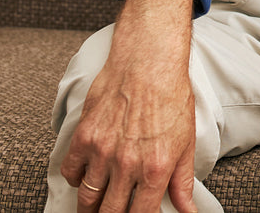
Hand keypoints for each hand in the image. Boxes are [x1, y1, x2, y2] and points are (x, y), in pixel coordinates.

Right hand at [60, 0, 199, 212]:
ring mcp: (102, 151)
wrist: (149, 62)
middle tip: (112, 212)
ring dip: (89, 207)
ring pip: (86, 198)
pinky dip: (75, 178)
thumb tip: (189, 211)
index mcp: (156, 169)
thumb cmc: (171, 97)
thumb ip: (183, 182)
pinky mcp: (84, 136)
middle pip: (110, 212)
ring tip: (94, 207)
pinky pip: (70, 172)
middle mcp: (127, 165)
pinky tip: (86, 175)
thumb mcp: (185, 141)